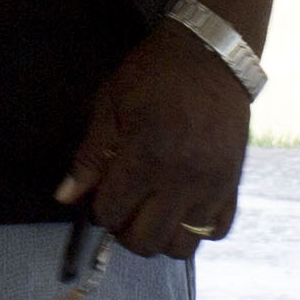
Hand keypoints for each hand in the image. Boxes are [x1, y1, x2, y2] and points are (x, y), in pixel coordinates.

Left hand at [54, 18, 251, 262]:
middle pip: (146, 241)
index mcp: (146, 157)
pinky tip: (184, 208)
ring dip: (162, 235)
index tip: (102, 192)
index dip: (100, 208)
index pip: (112, 214)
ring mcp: (212, 185)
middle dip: (126, 231)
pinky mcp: (234, 183)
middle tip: (125, 206)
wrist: (212, 53)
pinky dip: (197, 228)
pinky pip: (217, 231)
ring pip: (182, 245)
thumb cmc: (154, 73)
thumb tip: (65, 197)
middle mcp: (181, 180)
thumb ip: (89, 155)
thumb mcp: (110, 104)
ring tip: (154, 211)